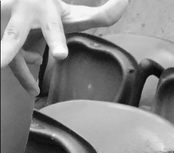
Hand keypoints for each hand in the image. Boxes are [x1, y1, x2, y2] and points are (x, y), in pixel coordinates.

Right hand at [1, 0, 128, 93]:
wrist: (23, 1)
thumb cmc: (51, 11)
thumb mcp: (75, 14)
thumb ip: (103, 15)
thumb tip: (125, 1)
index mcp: (45, 9)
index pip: (52, 29)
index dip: (56, 41)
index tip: (60, 56)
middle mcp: (20, 13)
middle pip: (13, 36)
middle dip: (8, 50)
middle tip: (1, 62)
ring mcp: (4, 21)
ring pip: (10, 54)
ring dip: (18, 69)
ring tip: (34, 88)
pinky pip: (9, 60)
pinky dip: (20, 69)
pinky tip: (32, 74)